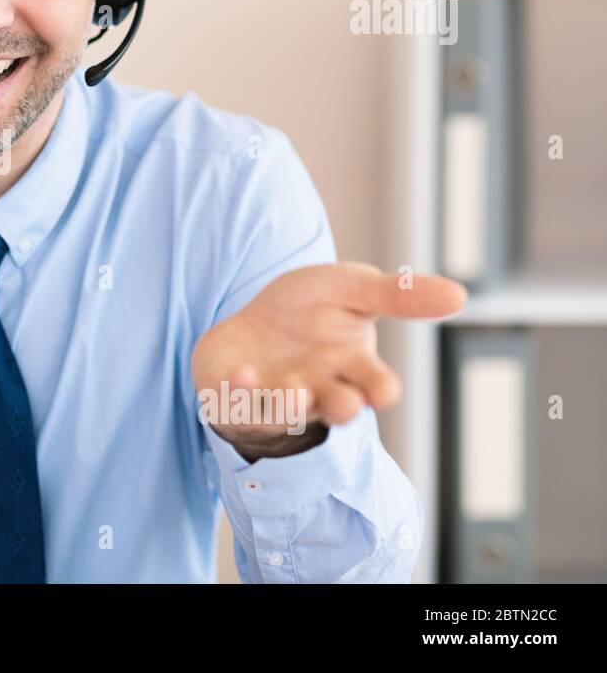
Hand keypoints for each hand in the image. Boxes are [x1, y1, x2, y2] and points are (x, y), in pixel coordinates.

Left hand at [191, 262, 466, 454]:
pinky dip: (241, 389)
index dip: (380, 389)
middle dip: (342, 405)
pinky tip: (243, 373)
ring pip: (289, 411)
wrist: (249, 326)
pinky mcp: (237, 399)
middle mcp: (318, 389)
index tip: (383, 390)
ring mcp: (276, 398)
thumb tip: (461, 295)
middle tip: (345, 402)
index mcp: (352, 367)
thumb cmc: (308, 310)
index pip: (375, 384)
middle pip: (337, 407)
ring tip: (295, 391)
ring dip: (292, 404)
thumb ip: (398, 294)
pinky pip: (239, 402)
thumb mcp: (351, 288)